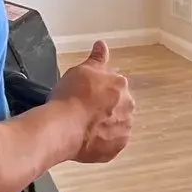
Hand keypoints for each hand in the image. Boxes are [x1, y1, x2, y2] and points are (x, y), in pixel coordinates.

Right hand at [52, 41, 134, 163]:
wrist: (62, 126)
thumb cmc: (69, 96)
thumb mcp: (81, 70)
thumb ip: (96, 58)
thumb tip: (102, 44)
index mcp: (121, 85)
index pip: (114, 86)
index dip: (98, 91)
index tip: (85, 96)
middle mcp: (128, 106)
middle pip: (118, 105)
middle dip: (105, 108)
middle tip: (83, 112)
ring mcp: (124, 128)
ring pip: (116, 125)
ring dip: (104, 125)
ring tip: (83, 127)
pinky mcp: (117, 147)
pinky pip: (111, 143)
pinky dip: (101, 142)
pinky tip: (87, 140)